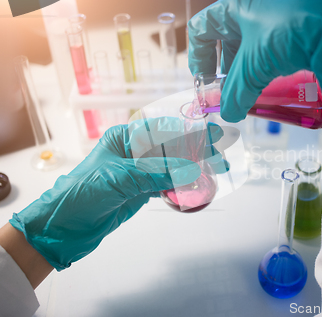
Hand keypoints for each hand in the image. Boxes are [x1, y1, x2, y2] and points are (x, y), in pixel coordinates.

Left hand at [9, 117, 223, 270]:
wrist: (63, 227)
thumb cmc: (82, 193)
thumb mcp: (120, 178)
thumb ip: (156, 173)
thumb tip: (190, 170)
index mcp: (124, 137)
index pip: (163, 129)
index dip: (189, 131)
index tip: (210, 134)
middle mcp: (134, 151)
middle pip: (171, 147)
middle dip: (197, 150)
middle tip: (221, 153)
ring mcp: (139, 171)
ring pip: (172, 166)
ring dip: (194, 168)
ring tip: (217, 169)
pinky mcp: (141, 190)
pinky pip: (167, 184)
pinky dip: (183, 186)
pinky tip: (198, 186)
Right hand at [188, 0, 321, 122]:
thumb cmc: (288, 34)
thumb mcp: (254, 67)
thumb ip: (235, 93)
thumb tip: (228, 113)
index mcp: (236, 7)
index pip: (202, 29)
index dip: (198, 56)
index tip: (205, 81)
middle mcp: (255, 7)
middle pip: (227, 39)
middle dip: (226, 68)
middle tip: (230, 90)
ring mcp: (278, 15)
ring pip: (252, 45)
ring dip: (248, 70)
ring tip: (252, 91)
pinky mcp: (297, 26)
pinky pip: (273, 47)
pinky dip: (268, 66)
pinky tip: (274, 82)